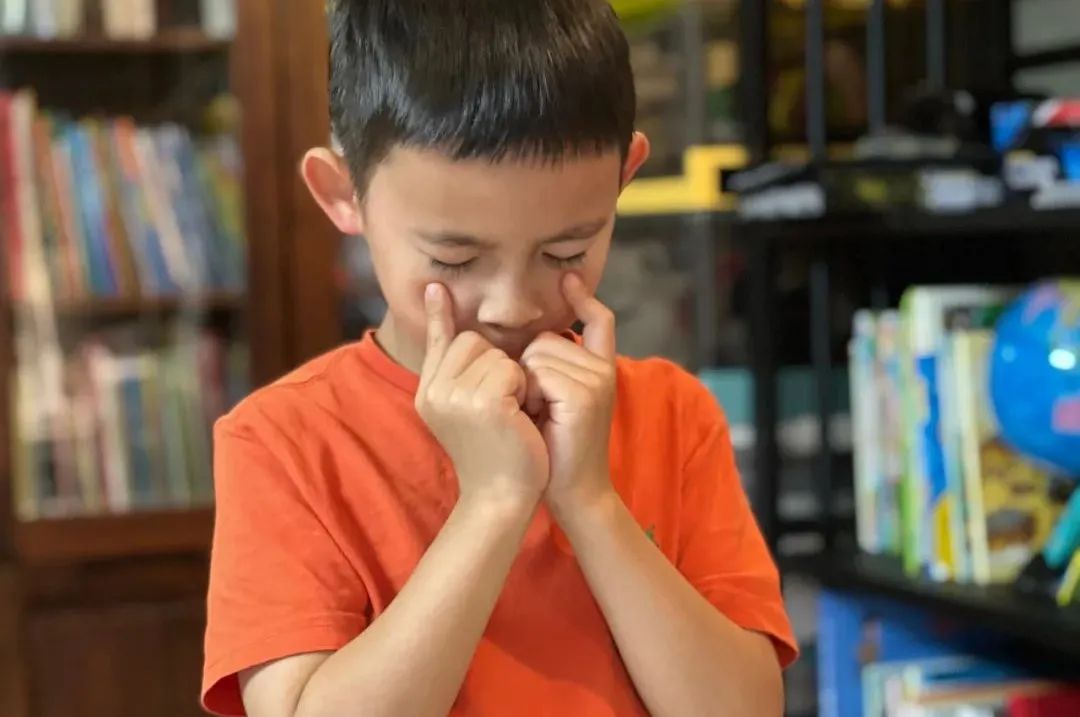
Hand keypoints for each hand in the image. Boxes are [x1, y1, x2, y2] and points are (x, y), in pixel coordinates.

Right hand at [416, 284, 549, 510]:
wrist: (501, 499)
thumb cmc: (496, 455)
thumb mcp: (469, 410)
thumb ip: (461, 372)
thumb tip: (461, 341)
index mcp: (427, 393)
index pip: (438, 342)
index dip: (440, 316)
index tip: (436, 287)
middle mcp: (433, 392)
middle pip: (472, 341)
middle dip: (498, 364)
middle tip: (503, 405)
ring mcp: (455, 396)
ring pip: (495, 354)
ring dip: (513, 379)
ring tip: (510, 415)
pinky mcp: (483, 402)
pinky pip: (512, 369)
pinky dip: (523, 389)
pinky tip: (518, 417)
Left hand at [520, 274, 617, 519]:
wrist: (573, 492)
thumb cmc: (555, 450)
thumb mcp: (553, 402)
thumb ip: (549, 369)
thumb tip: (526, 342)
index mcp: (600, 369)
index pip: (599, 320)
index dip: (583, 298)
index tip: (567, 277)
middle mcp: (604, 369)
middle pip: (545, 339)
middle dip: (526, 370)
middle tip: (536, 410)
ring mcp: (597, 380)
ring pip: (537, 353)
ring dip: (523, 384)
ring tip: (537, 416)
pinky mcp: (585, 395)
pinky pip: (537, 372)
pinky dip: (527, 394)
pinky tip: (536, 418)